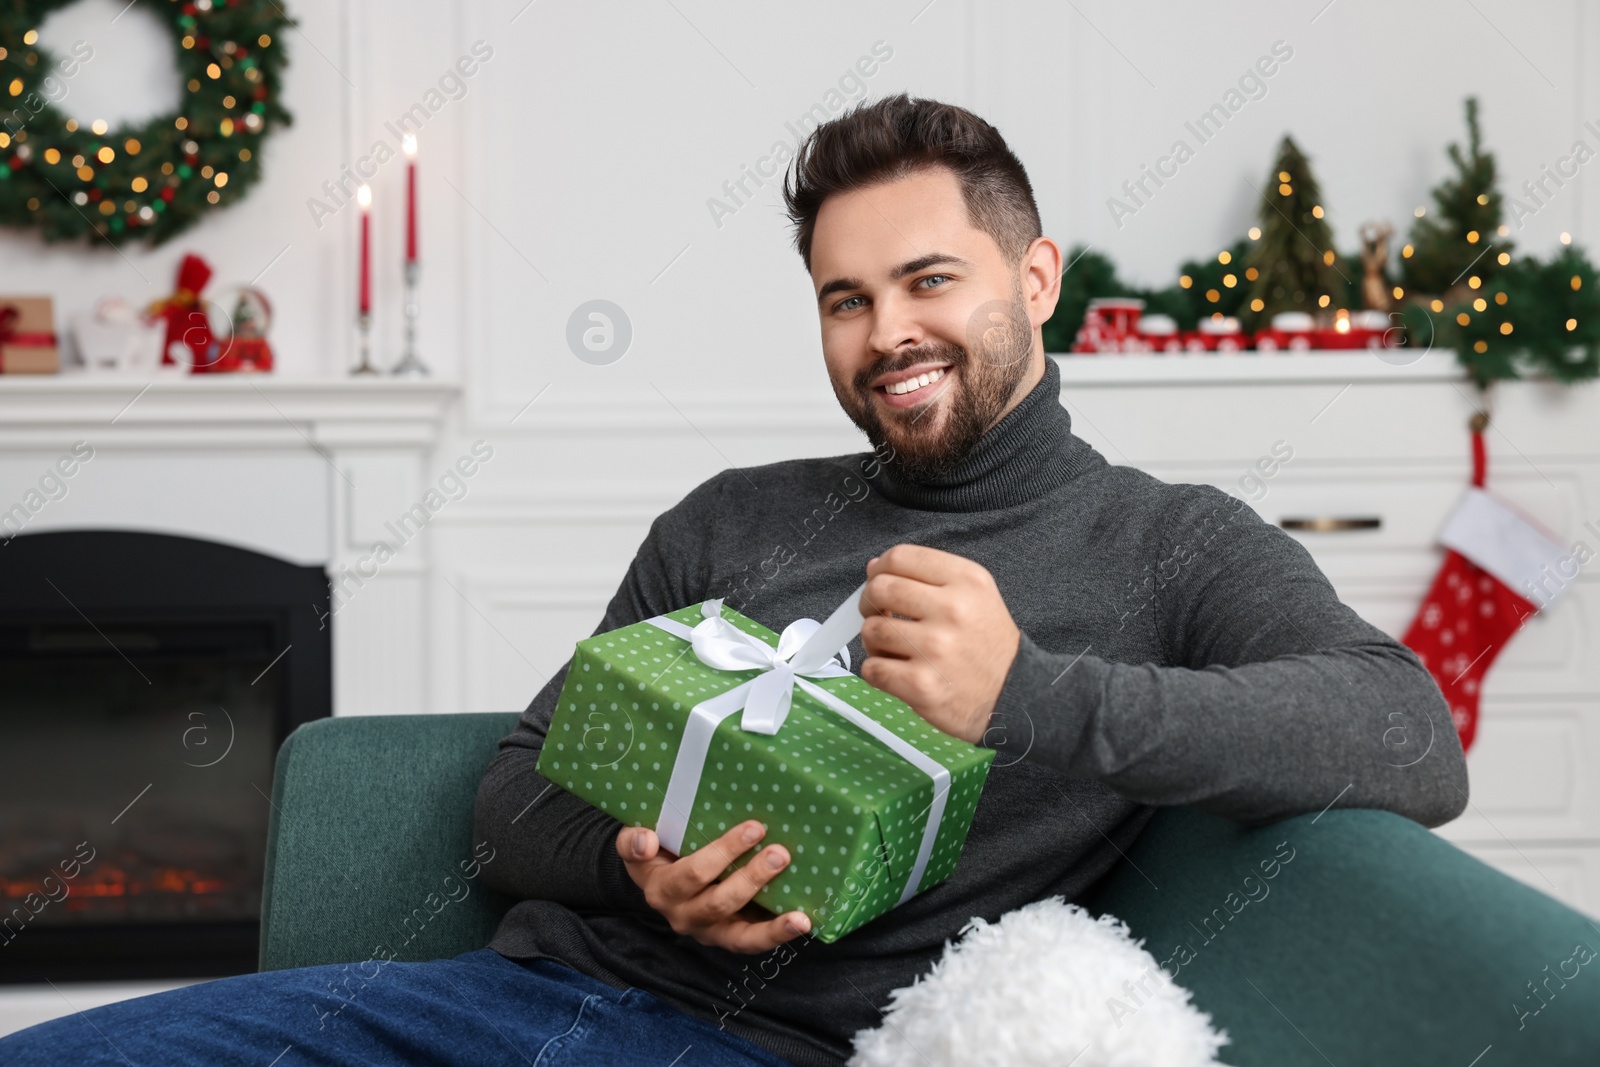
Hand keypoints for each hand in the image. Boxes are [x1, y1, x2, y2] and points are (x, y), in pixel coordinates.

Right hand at [616, 820, 812, 953]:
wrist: (661, 880)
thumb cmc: (657, 853)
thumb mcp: (637, 844)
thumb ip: (633, 841)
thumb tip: (645, 840)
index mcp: (662, 890)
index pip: (693, 874)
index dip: (723, 853)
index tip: (755, 828)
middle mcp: (684, 916)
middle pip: (719, 902)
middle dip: (753, 877)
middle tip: (780, 852)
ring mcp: (709, 931)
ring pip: (740, 936)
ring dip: (772, 923)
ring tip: (800, 913)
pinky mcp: (731, 937)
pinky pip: (754, 942)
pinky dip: (779, 935)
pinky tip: (802, 923)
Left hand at [858, 544, 1020, 743]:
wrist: (1015, 694)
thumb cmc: (987, 644)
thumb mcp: (974, 595)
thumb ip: (926, 576)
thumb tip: (873, 568)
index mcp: (966, 580)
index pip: (899, 557)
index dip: (879, 570)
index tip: (879, 583)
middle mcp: (952, 610)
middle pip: (880, 589)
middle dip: (870, 603)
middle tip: (881, 616)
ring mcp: (936, 649)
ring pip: (871, 630)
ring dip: (874, 641)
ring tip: (893, 649)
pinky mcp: (922, 685)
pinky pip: (872, 668)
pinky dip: (876, 671)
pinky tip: (896, 672)